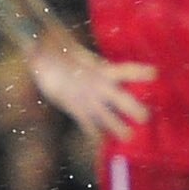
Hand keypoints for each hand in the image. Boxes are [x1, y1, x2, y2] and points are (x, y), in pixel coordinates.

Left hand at [26, 32, 153, 142]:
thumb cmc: (53, 48)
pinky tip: (102, 150)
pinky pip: (89, 126)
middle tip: (145, 118)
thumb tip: (32, 39)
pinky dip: (95, 137)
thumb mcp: (49, 46)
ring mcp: (91, 100)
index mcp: (100, 70)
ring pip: (107, 116)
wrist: (48, 59)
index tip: (155, 74)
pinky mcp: (79, 111)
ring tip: (128, 140)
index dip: (140, 73)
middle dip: (132, 108)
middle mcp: (100, 86)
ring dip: (117, 127)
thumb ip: (42, 46)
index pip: (125, 71)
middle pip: (121, 98)